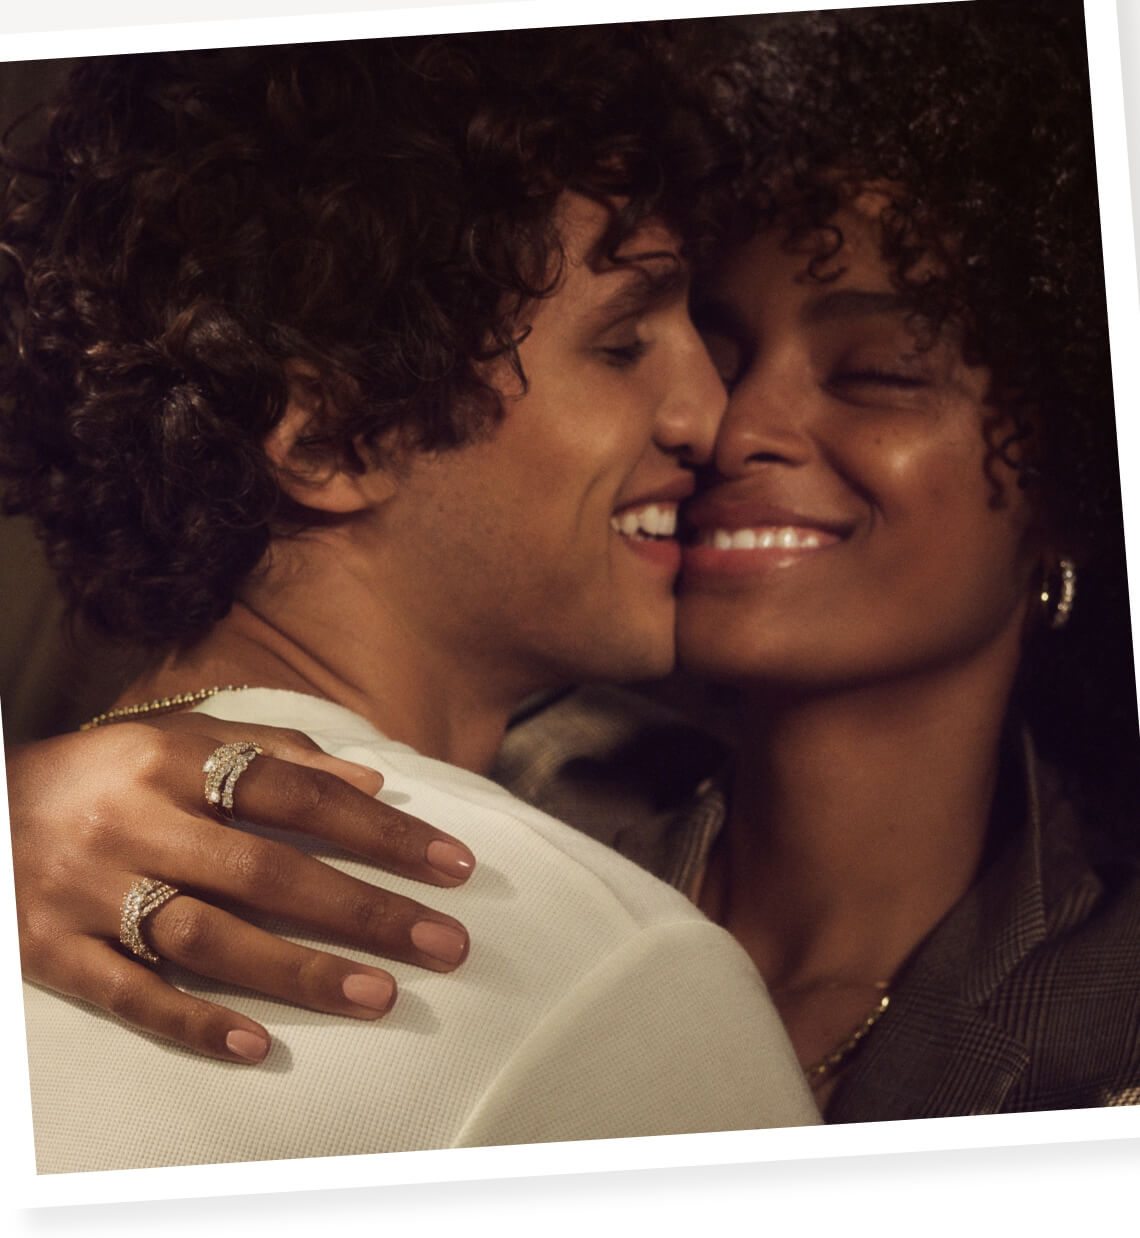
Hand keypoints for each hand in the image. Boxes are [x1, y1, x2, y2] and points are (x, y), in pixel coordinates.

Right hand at [7, 713, 474, 1063]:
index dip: (379, 829)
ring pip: (208, 937)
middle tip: (446, 942)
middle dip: (364, 908)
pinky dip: (193, 1022)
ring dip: (298, 971)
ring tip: (380, 994)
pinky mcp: (49, 948)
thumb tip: (372, 783)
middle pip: (265, 870)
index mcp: (172, 759)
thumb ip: (276, 751)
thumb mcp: (180, 739)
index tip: (453, 864)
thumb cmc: (103, 772)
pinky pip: (128, 994)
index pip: (296, 793)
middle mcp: (133, 821)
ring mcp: (88, 889)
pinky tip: (260, 1047)